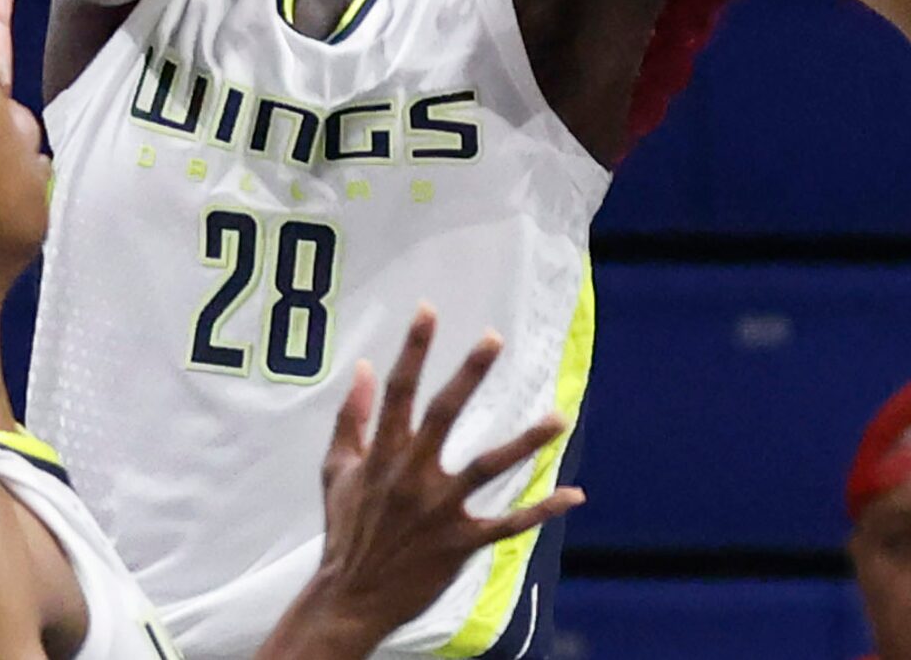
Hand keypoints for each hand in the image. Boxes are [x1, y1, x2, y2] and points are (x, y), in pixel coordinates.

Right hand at [302, 308, 580, 644]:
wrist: (349, 601)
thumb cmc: (345, 530)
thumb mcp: (336, 473)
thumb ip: (351, 419)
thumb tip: (363, 367)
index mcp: (383, 456)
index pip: (398, 393)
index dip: (413, 350)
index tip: (429, 309)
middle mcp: (412, 477)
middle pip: (443, 416)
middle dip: (468, 375)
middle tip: (494, 337)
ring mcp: (439, 511)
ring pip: (487, 468)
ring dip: (526, 442)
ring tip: (560, 418)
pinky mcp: (460, 544)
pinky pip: (506, 525)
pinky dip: (541, 511)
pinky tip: (574, 495)